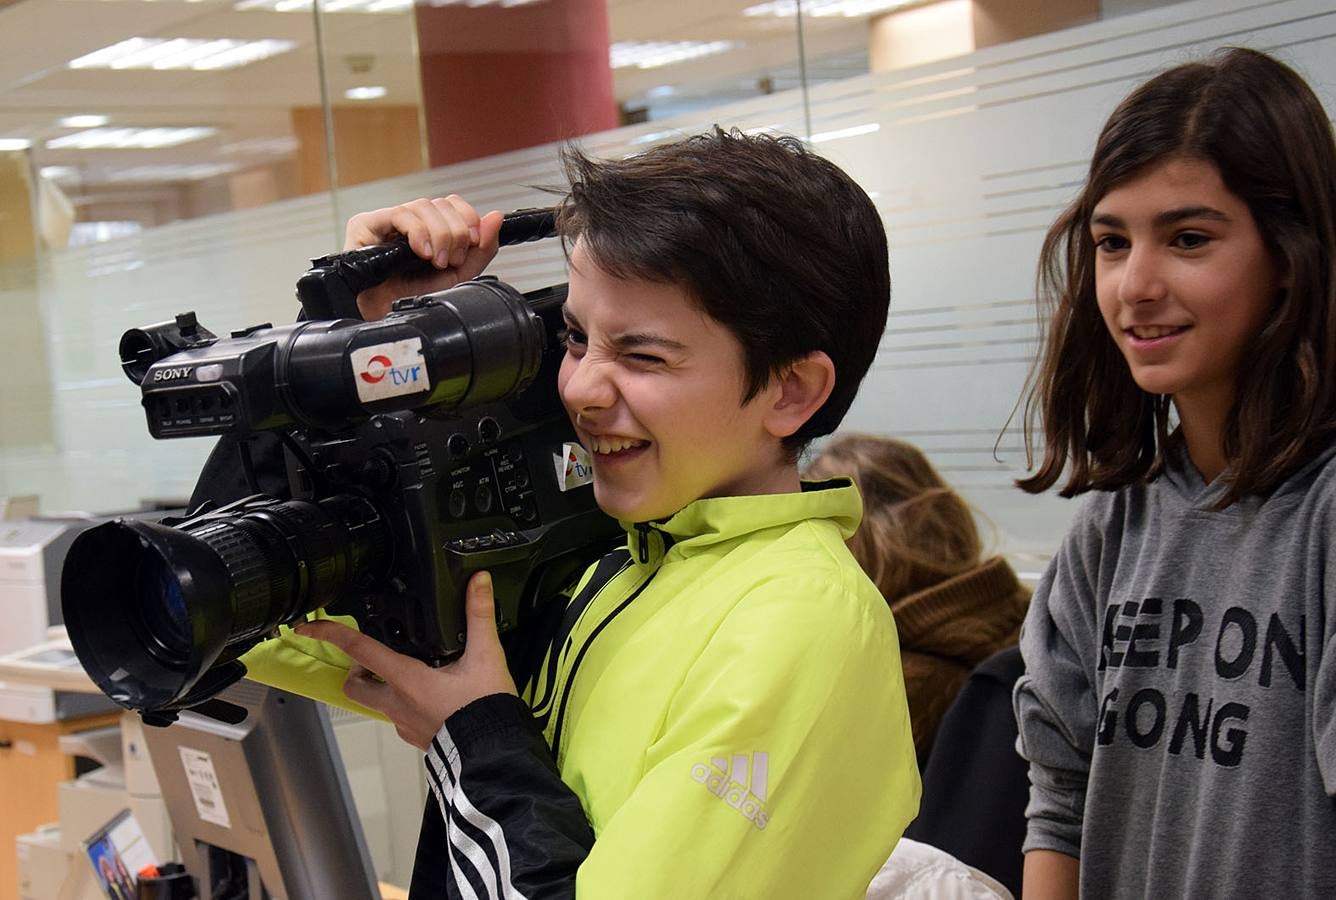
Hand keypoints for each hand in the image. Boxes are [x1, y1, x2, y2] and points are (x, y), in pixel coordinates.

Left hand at [294, 571, 516, 750]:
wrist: (495, 755)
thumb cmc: (485, 708)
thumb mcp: (485, 656)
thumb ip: (479, 615)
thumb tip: (479, 580)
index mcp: (406, 680)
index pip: (360, 650)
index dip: (332, 634)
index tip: (309, 627)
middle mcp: (396, 704)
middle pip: (355, 685)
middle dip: (358, 669)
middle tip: (383, 656)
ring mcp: (403, 725)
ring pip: (378, 702)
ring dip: (385, 686)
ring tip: (419, 673)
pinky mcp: (416, 738)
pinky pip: (400, 718)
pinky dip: (407, 704)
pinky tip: (434, 696)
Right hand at [343, 195, 504, 319]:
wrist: (385, 315)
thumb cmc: (414, 294)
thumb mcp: (459, 274)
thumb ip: (482, 249)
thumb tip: (496, 218)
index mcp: (429, 226)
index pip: (452, 203)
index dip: (467, 217)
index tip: (473, 242)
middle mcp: (409, 219)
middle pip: (441, 204)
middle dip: (455, 232)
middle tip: (452, 259)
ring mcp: (387, 219)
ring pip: (423, 206)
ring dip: (439, 235)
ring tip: (436, 260)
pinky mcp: (366, 224)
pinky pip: (399, 214)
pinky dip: (418, 232)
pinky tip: (422, 252)